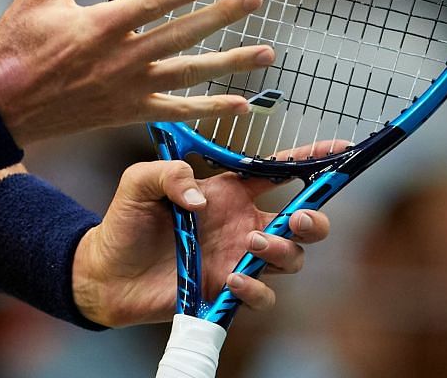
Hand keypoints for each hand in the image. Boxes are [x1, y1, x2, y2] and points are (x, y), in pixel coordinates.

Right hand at [0, 0, 273, 144]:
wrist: (0, 105)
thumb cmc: (15, 45)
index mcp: (101, 26)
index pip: (155, 3)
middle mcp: (122, 59)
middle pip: (183, 35)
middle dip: (223, 16)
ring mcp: (128, 89)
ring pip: (190, 75)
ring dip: (230, 63)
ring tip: (266, 53)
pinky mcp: (126, 112)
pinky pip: (176, 113)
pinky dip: (210, 109)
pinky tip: (240, 103)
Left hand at [70, 147, 343, 327]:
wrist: (106, 272)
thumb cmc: (125, 222)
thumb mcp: (138, 182)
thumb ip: (167, 173)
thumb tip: (199, 197)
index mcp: (228, 192)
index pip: (279, 172)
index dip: (311, 160)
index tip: (339, 150)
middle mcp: (242, 224)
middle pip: (303, 221)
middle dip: (313, 218)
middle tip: (297, 218)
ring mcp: (239, 259)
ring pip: (291, 258)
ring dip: (282, 250)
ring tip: (253, 244)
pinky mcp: (228, 291)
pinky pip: (263, 295)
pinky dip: (257, 288)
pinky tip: (233, 277)